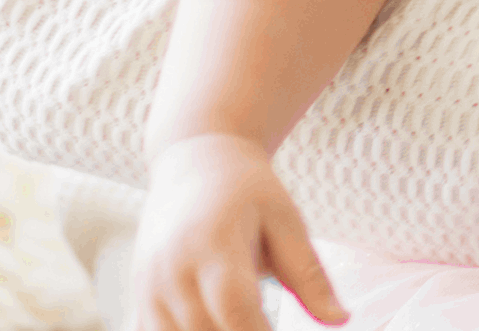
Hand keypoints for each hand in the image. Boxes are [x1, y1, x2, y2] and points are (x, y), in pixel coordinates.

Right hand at [130, 135, 343, 330]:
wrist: (194, 164)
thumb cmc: (250, 193)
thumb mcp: (286, 221)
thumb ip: (309, 274)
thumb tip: (340, 320)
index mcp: (213, 243)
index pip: (236, 307)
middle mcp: (171, 269)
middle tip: (270, 328)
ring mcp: (147, 288)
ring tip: (249, 324)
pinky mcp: (138, 300)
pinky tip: (216, 324)